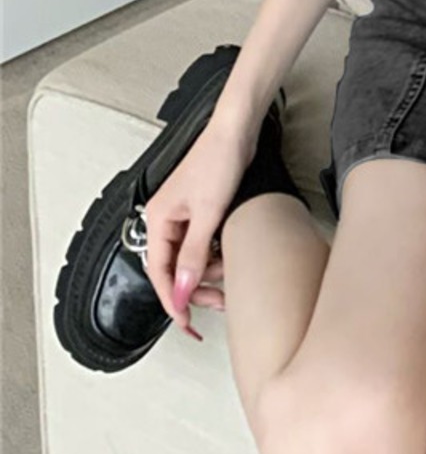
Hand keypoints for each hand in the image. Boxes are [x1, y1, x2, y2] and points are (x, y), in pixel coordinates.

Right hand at [142, 119, 255, 341]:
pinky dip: (215, 255)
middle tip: (217, 304)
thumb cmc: (218, 159)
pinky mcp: (202, 210)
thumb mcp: (208, 213)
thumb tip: (182, 290)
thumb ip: (194, 254)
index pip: (160, 273)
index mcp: (159, 220)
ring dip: (209, 272)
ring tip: (230, 275)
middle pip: (175, 269)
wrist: (237, 131)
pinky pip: (203, 244)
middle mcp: (167, 219)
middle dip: (195, 288)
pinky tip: (229, 258)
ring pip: (191, 259)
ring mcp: (184, 214)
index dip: (173, 300)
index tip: (186, 322)